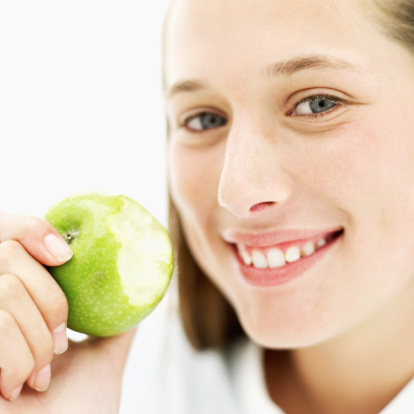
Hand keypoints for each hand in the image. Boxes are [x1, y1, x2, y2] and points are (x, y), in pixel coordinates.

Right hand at [0, 212, 135, 412]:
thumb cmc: (80, 413)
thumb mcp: (102, 358)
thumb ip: (116, 323)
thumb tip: (138, 287)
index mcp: (14, 305)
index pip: (8, 236)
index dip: (29, 229)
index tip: (65, 254)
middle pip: (8, 256)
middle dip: (49, 302)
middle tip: (61, 344)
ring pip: (5, 290)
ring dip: (36, 340)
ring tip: (41, 375)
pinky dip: (16, 359)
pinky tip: (18, 388)